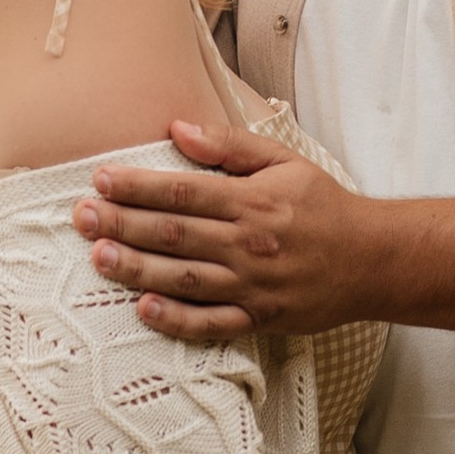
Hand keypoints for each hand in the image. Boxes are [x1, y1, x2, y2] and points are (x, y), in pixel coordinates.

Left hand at [74, 118, 379, 340]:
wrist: (372, 260)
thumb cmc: (324, 206)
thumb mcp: (285, 161)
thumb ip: (230, 146)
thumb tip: (177, 129)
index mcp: (253, 201)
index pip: (183, 190)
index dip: (138, 185)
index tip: (101, 179)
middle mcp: (249, 243)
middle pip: (174, 233)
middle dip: (122, 223)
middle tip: (82, 216)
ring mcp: (253, 285)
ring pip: (183, 278)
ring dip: (136, 268)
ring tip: (97, 256)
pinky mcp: (259, 318)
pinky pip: (211, 324)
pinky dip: (176, 319)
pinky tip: (143, 309)